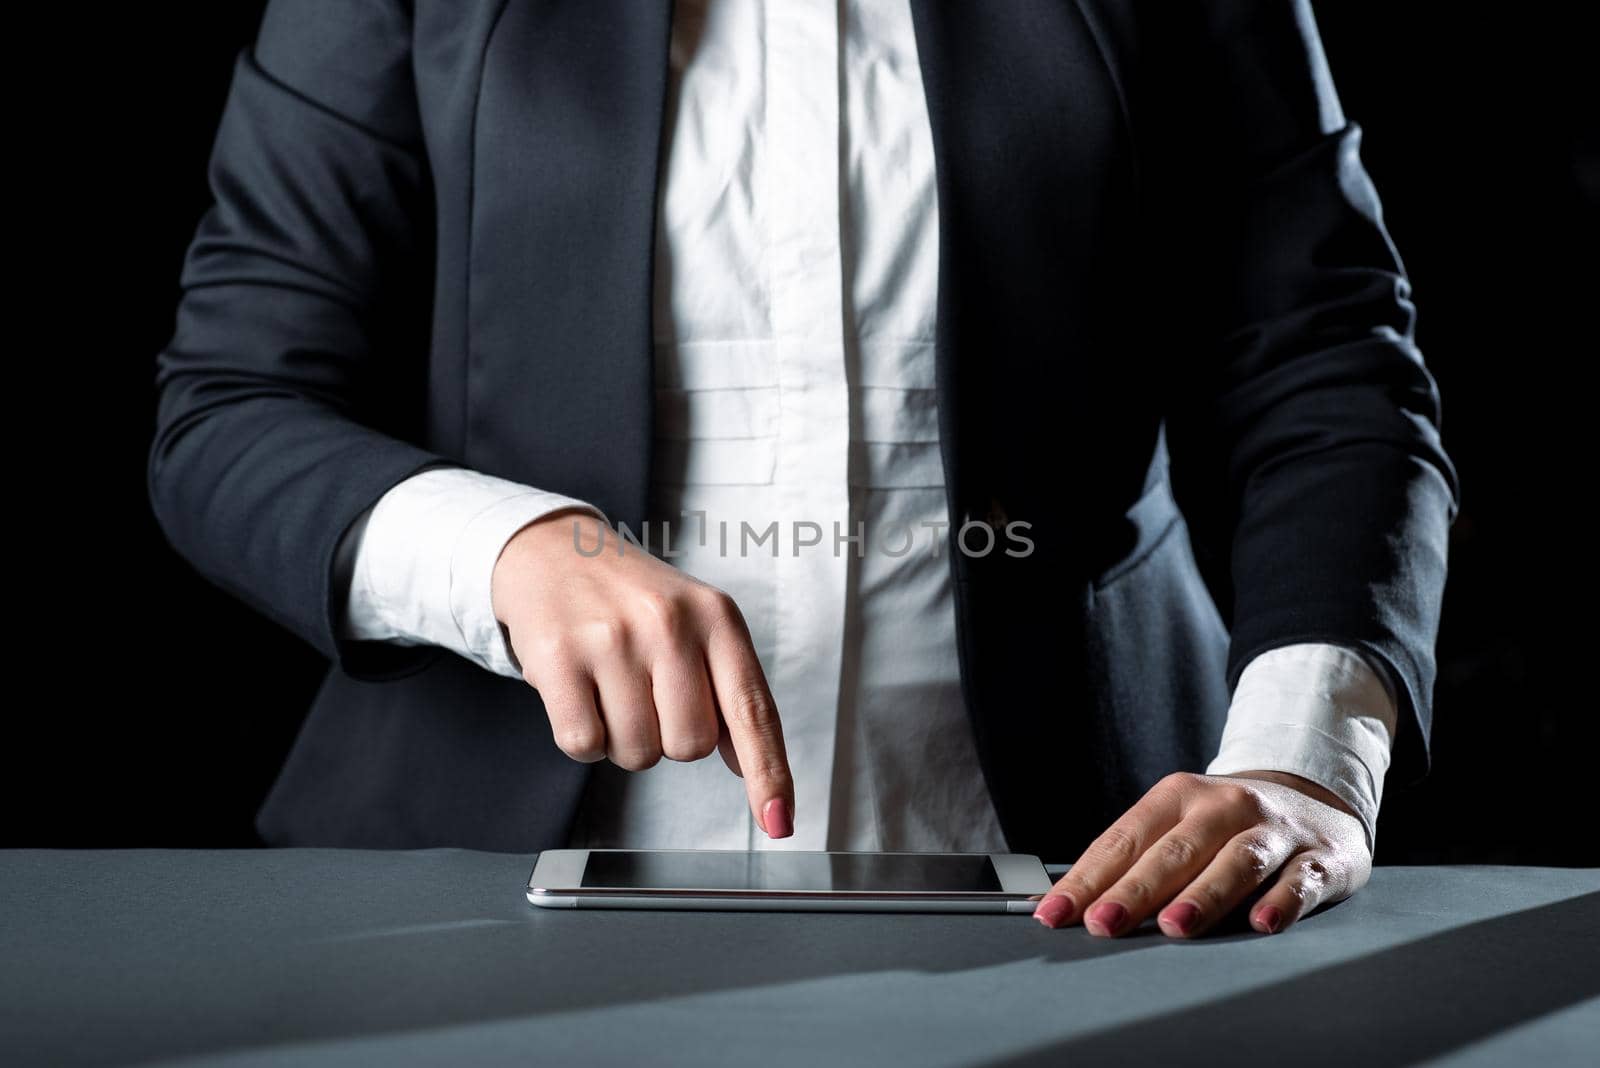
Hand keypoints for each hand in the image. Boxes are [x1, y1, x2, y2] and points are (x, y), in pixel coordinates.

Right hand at [491, 510, 793, 837]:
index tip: (778, 821)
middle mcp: (670, 623)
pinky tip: (580, 694)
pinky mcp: (558, 655)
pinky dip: (583, 738)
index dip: (768, 772)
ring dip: (624, 739)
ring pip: (637, 753)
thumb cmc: (634, 601)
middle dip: (668, 737)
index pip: (752, 710)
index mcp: (717, 618)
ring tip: (610, 686)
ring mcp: (612, 637)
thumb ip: (730, 692)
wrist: (554, 550)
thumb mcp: (698, 626)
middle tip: (646, 692)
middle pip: (689, 746)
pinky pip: (583, 745)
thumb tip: (750, 766)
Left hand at [1033, 770, 1369, 936]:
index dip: (1088, 879)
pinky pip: (1302, 880)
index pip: (1124, 840)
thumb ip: (1135, 862)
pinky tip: (1261, 924)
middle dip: (1135, 890)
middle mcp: (1225, 806)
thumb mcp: (1179, 826)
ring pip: (1236, 862)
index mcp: (1179, 796)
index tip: (1054, 914)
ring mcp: (1275, 830)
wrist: (1314, 798)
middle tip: (1102, 924)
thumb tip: (1072, 905)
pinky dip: (1282, 901)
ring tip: (1173, 926)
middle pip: (1174, 851)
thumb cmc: (1225, 826)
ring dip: (1204, 895)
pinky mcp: (1321, 857)